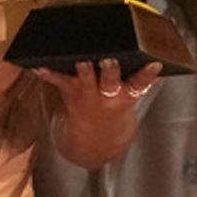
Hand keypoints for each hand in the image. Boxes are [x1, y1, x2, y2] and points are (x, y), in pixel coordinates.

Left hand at [34, 58, 161, 164]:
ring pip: (85, 82)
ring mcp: (87, 95)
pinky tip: (37, 65)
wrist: (96, 138)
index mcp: (125, 95)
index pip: (140, 84)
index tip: (153, 64)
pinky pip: (58, 81)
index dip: (147, 75)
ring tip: (80, 60)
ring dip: (83, 71)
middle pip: (110, 83)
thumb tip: (159, 59)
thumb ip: (141, 79)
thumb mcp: (132, 96)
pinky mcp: (70, 92)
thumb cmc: (115, 106)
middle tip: (108, 60)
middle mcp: (107, 96)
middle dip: (110, 72)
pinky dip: (48, 73)